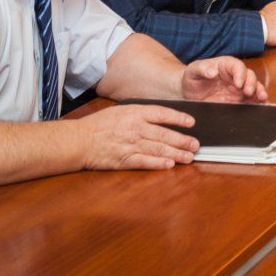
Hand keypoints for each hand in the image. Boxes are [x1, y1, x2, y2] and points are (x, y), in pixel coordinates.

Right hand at [80, 104, 198, 170]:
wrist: (79, 140)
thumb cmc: (99, 125)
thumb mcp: (120, 110)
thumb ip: (140, 113)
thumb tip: (160, 117)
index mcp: (134, 113)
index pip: (162, 113)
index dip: (179, 118)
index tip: (192, 122)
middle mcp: (135, 128)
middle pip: (165, 134)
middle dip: (183, 140)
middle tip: (196, 144)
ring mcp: (130, 145)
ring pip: (159, 149)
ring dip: (176, 153)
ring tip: (189, 157)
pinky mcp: (124, 160)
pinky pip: (145, 162)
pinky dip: (159, 163)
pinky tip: (170, 164)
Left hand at [181, 56, 266, 102]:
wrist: (190, 94)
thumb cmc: (192, 78)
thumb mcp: (193, 71)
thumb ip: (202, 69)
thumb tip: (212, 71)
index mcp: (226, 65)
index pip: (237, 66)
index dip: (240, 73)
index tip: (238, 83)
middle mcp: (236, 76)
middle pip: (249, 76)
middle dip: (252, 83)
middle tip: (248, 92)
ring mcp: (239, 89)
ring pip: (254, 88)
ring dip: (259, 92)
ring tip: (261, 98)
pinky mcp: (239, 101)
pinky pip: (252, 101)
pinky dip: (259, 103)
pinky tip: (262, 106)